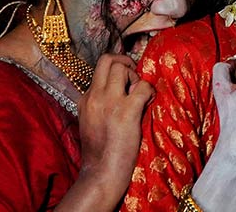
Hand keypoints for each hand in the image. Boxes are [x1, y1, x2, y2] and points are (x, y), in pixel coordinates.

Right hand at [76, 53, 154, 179]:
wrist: (100, 175)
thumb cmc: (101, 154)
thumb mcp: (92, 123)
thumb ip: (101, 105)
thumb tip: (122, 91)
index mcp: (86, 100)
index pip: (99, 69)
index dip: (117, 69)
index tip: (127, 79)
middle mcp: (95, 97)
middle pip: (107, 59)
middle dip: (125, 62)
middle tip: (135, 77)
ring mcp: (109, 103)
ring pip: (122, 68)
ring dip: (136, 77)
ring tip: (140, 95)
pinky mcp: (126, 112)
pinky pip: (143, 87)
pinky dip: (149, 91)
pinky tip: (148, 104)